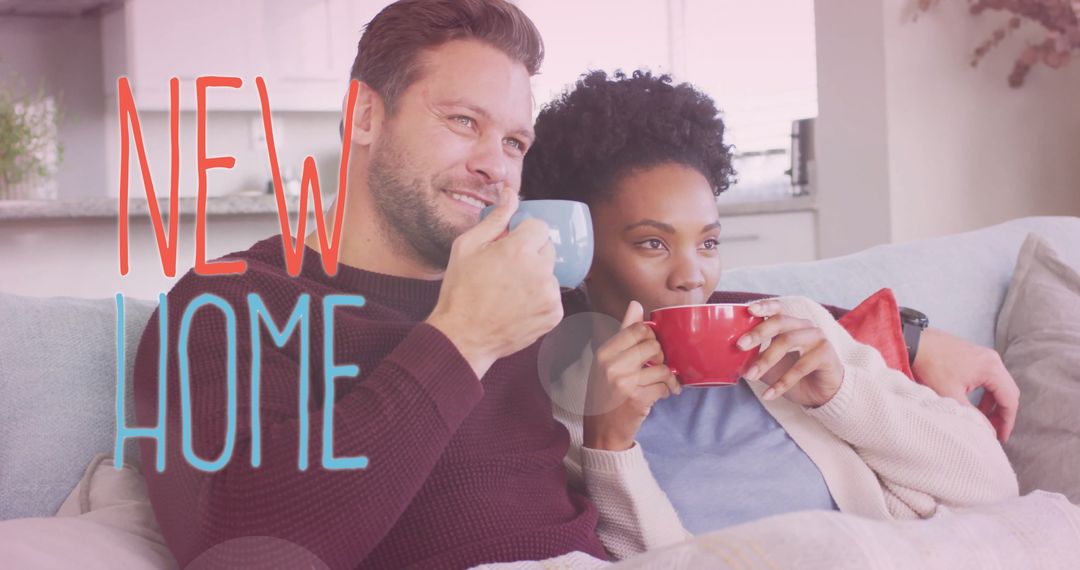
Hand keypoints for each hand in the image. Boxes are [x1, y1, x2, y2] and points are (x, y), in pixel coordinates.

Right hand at [426, 186, 562, 378]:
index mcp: (519, 250)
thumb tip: (510, 193)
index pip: (539, 226)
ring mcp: (549, 295)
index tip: (510, 245)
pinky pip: (552, 296)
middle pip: (547, 248)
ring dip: (536, 276)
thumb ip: (495, 218)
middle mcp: (540, 271)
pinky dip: (539, 298)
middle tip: (506, 270)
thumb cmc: (460, 291)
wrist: (463, 337)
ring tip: (510, 290)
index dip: (524, 234)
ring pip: (550, 273)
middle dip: (531, 253)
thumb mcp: (467, 246)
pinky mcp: (554, 315)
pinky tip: (518, 305)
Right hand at [582, 301, 681, 450]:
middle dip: (661, 357)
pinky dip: (665, 391)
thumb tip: (636, 304)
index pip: (638, 329)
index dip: (652, 337)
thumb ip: (623, 333)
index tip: (652, 348)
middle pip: (653, 346)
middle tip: (657, 367)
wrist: (601, 432)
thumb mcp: (608, 363)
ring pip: (662, 368)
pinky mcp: (637, 399)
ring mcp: (624, 382)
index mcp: (604, 353)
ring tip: (663, 385)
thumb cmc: (605, 395)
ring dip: (667, 378)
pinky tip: (659, 395)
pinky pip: (663, 386)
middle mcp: (611, 365)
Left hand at [740, 299, 844, 407]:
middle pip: (780, 322)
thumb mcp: (770, 364)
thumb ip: (753, 356)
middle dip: (757, 333)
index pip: (778, 308)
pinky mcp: (826, 355)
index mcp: (790, 323)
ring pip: (788, 341)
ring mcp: (817, 338)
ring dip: (766, 360)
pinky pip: (801, 367)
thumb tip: (728, 356)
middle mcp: (805, 326)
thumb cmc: (793, 374)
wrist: (822, 394)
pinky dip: (782, 383)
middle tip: (739, 346)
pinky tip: (769, 394)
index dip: (764, 306)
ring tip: (750, 377)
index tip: (748, 310)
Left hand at [912, 327, 1018, 441]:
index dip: (1007, 421)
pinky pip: (988, 378)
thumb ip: (972, 415)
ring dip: (993, 403)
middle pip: (1008, 391)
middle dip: (1001, 413)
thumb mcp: (951, 395)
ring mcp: (984, 356)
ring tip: (983, 421)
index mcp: (991, 368)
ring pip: (998, 385)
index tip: (1001, 437)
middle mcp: (993, 360)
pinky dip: (985, 393)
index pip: (1010, 399)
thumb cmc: (931, 367)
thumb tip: (987, 432)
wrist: (913, 343)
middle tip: (993, 431)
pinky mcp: (975, 356)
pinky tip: (973, 405)